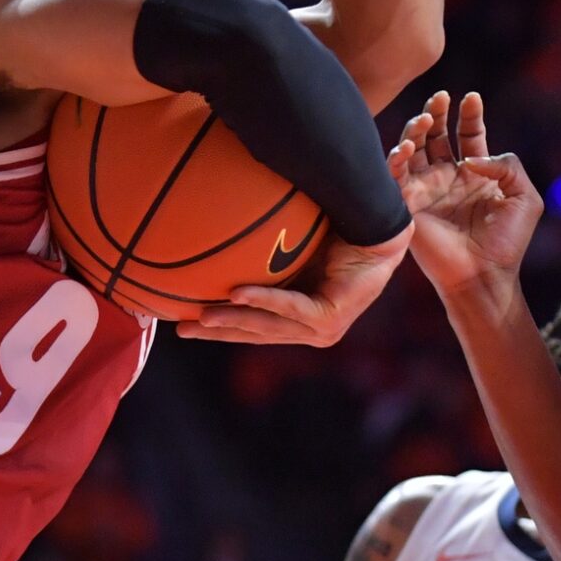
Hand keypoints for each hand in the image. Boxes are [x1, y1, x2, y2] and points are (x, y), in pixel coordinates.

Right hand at [179, 227, 410, 344]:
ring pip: (267, 327)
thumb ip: (261, 252)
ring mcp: (322, 329)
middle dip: (216, 331)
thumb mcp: (289, 248)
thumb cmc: (337, 230)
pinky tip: (236, 294)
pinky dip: (264, 300)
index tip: (184, 322)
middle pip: (254, 333)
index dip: (219, 327)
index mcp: (301, 317)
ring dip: (232, 321)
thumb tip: (217, 232)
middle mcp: (311, 329)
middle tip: (181, 328)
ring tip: (199, 316)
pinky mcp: (332, 318)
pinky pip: (291, 309)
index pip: (253, 326)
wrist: (379, 226)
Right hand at [393, 92, 542, 297]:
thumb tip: (473, 157)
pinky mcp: (407, 205)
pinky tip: (409, 145)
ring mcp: (425, 190)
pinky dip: (397, 156)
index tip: (471, 98)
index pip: (468, 135)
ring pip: (412, 148)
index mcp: (475, 175)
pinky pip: (395, 174)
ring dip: (415, 128)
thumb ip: (508, 165)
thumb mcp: (526, 197)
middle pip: (436, 135)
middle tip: (440, 98)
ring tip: (426, 119)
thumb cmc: (508, 241)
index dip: (469, 115)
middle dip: (436, 112)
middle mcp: (447, 178)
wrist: (484, 275)